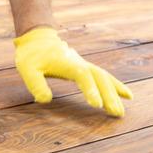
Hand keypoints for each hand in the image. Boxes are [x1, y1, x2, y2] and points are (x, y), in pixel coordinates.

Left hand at [13, 27, 132, 116]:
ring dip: (114, 93)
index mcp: (67, 63)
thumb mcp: (27, 69)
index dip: (91, 89)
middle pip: (99, 78)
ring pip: (104, 77)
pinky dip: (115, 86)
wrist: (37, 38)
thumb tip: (45, 100)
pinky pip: (103, 76)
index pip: (83, 76)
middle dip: (109, 95)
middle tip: (116, 113)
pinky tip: (125, 95)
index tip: (97, 105)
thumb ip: (36, 84)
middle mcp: (79, 63)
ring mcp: (84, 64)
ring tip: (121, 111)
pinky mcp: (84, 67)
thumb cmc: (31, 55)